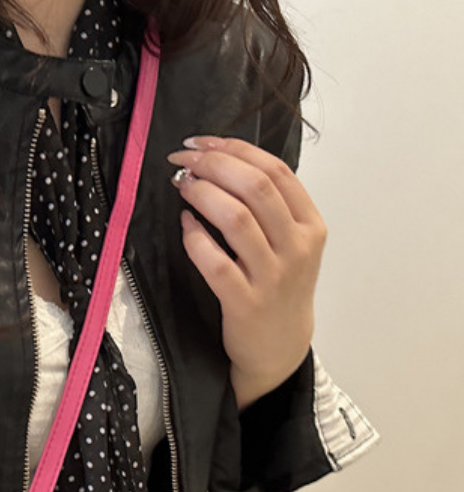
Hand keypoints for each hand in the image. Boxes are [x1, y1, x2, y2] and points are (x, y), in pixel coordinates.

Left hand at [165, 135, 326, 410]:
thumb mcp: (290, 245)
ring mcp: (273, 276)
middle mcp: (296, 247)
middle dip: (214, 165)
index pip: (276, 171)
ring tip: (181, 185)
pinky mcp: (245, 303)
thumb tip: (223, 163)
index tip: (203, 142)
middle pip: (256, 187)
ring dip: (203, 194)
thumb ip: (269, 208)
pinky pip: (215, 263)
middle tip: (183, 160)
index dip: (236, 149)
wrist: (279, 349)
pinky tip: (184, 224)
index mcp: (310, 224)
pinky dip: (195, 238)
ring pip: (236, 219)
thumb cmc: (278, 289)